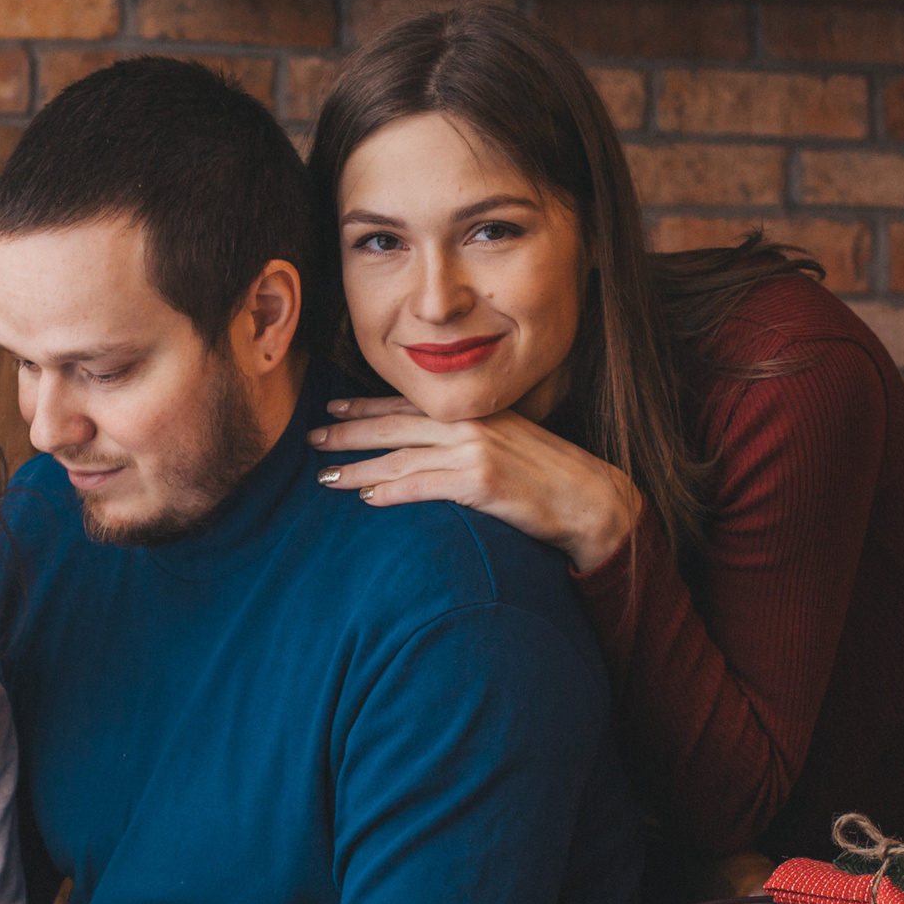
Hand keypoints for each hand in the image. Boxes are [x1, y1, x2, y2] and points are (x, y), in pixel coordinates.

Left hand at [309, 396, 642, 572]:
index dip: (366, 406)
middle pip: (393, 426)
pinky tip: (366, 499)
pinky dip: (390, 492)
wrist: (591, 499)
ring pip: (399, 458)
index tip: (333, 408)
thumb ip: (469, 439)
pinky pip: (422, 486)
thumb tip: (431, 448)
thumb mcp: (508, 442)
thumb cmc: (549, 477)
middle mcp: (469, 425)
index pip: (408, 405)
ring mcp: (474, 451)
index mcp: (473, 412)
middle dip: (348, 433)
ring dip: (357, 467)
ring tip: (326, 478)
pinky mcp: (481, 482)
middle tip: (312, 439)